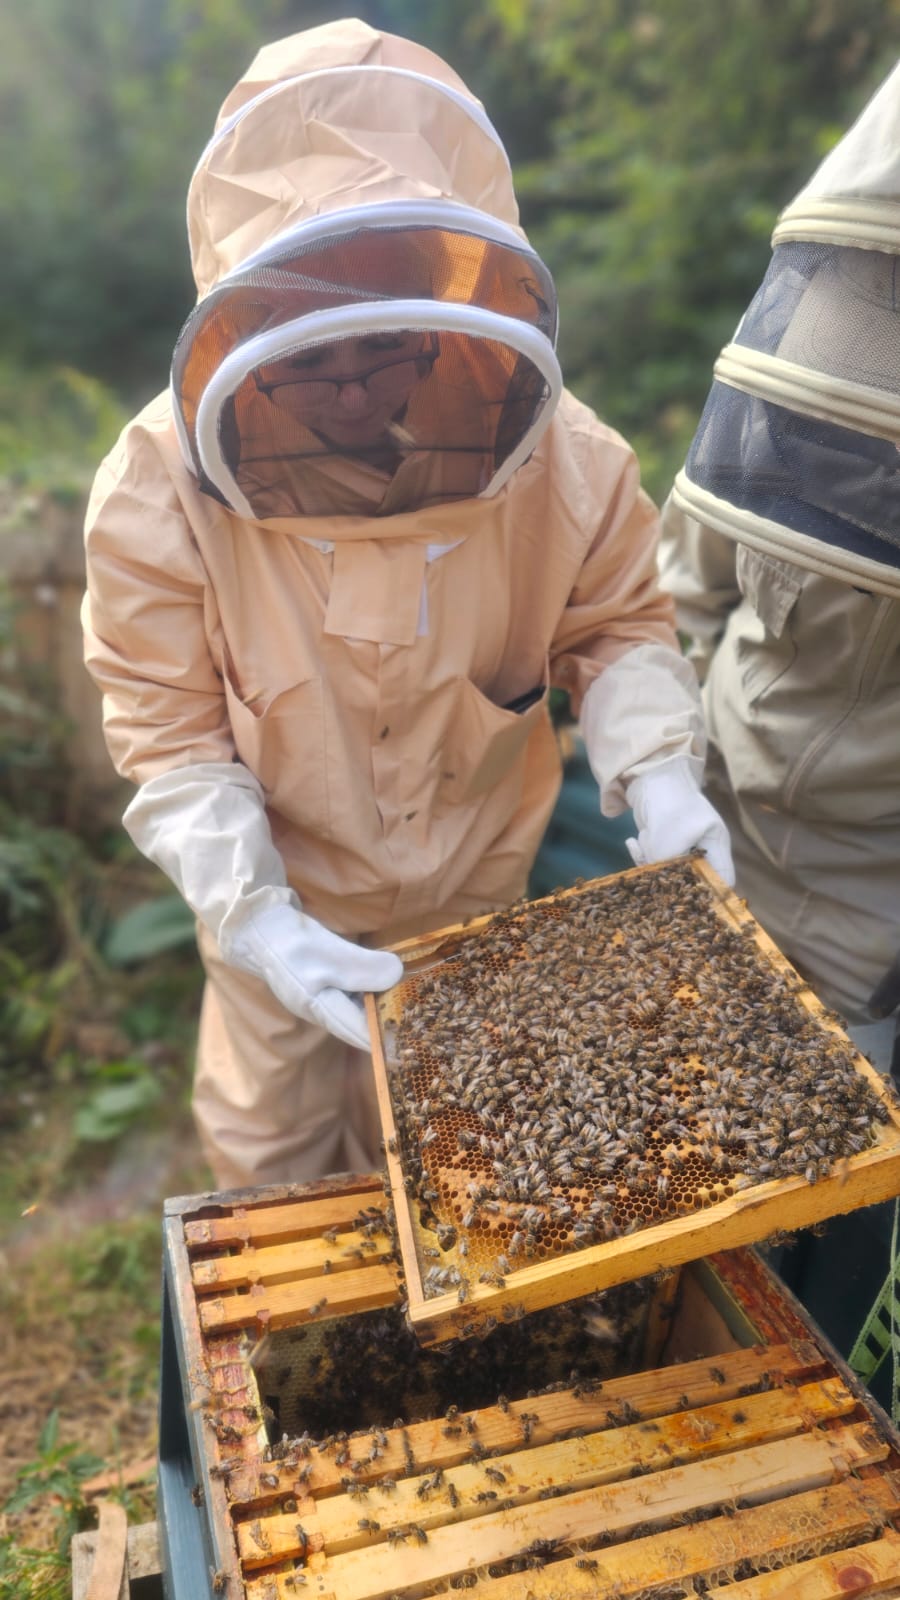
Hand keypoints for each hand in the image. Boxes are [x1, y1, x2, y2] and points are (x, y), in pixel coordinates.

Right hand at [228, 903, 403, 1049]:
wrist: (257, 924)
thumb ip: (364, 969)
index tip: (414, 1044)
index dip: (386, 1039)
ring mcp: (320, 992)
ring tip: (412, 1001)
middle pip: (360, 1022)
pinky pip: (353, 987)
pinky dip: (371, 985)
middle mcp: (322, 1007)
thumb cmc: (292, 945)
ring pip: (357, 1004)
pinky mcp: (322, 975)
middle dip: (387, 1022)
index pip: (360, 1034)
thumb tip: (396, 974)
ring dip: (381, 1001)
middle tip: (420, 1021)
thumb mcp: (330, 957)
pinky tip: (388, 977)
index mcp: (321, 1011)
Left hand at [625, 759, 734, 885]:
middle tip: (655, 878)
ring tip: (645, 841)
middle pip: (693, 877)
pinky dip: (643, 852)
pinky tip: (633, 841)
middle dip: (672, 879)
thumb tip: (660, 893)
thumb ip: (667, 872)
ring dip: (652, 861)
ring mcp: (684, 839)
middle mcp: (704, 843)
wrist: (648, 775)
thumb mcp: (668, 846)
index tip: (693, 904)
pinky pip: (655, 856)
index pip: (724, 880)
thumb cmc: (667, 807)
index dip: (712, 896)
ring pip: (669, 868)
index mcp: (716, 844)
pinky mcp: (665, 836)